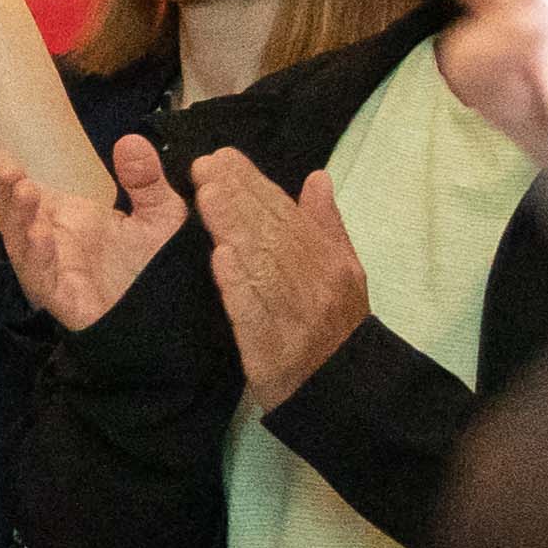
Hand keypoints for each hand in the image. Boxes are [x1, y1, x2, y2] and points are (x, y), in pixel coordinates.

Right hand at [0, 132, 185, 333]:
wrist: (166, 321)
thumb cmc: (156, 268)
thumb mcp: (161, 214)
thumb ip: (145, 180)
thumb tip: (131, 140)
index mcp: (66, 218)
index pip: (27, 192)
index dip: (10, 173)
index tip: (2, 151)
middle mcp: (52, 241)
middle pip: (14, 214)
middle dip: (6, 190)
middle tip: (6, 166)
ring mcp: (52, 269)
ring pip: (19, 243)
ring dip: (18, 217)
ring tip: (24, 190)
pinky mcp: (61, 297)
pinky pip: (39, 275)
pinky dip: (36, 254)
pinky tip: (40, 234)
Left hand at [188, 151, 364, 412]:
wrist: (340, 389)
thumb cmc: (335, 325)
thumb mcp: (343, 272)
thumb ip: (326, 226)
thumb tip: (317, 176)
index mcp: (331, 262)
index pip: (289, 215)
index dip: (255, 185)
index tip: (222, 158)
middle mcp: (317, 283)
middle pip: (274, 233)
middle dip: (238, 197)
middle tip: (204, 168)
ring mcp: (297, 315)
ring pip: (264, 265)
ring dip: (235, 230)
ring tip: (207, 199)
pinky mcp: (275, 349)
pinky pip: (257, 312)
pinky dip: (240, 285)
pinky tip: (220, 260)